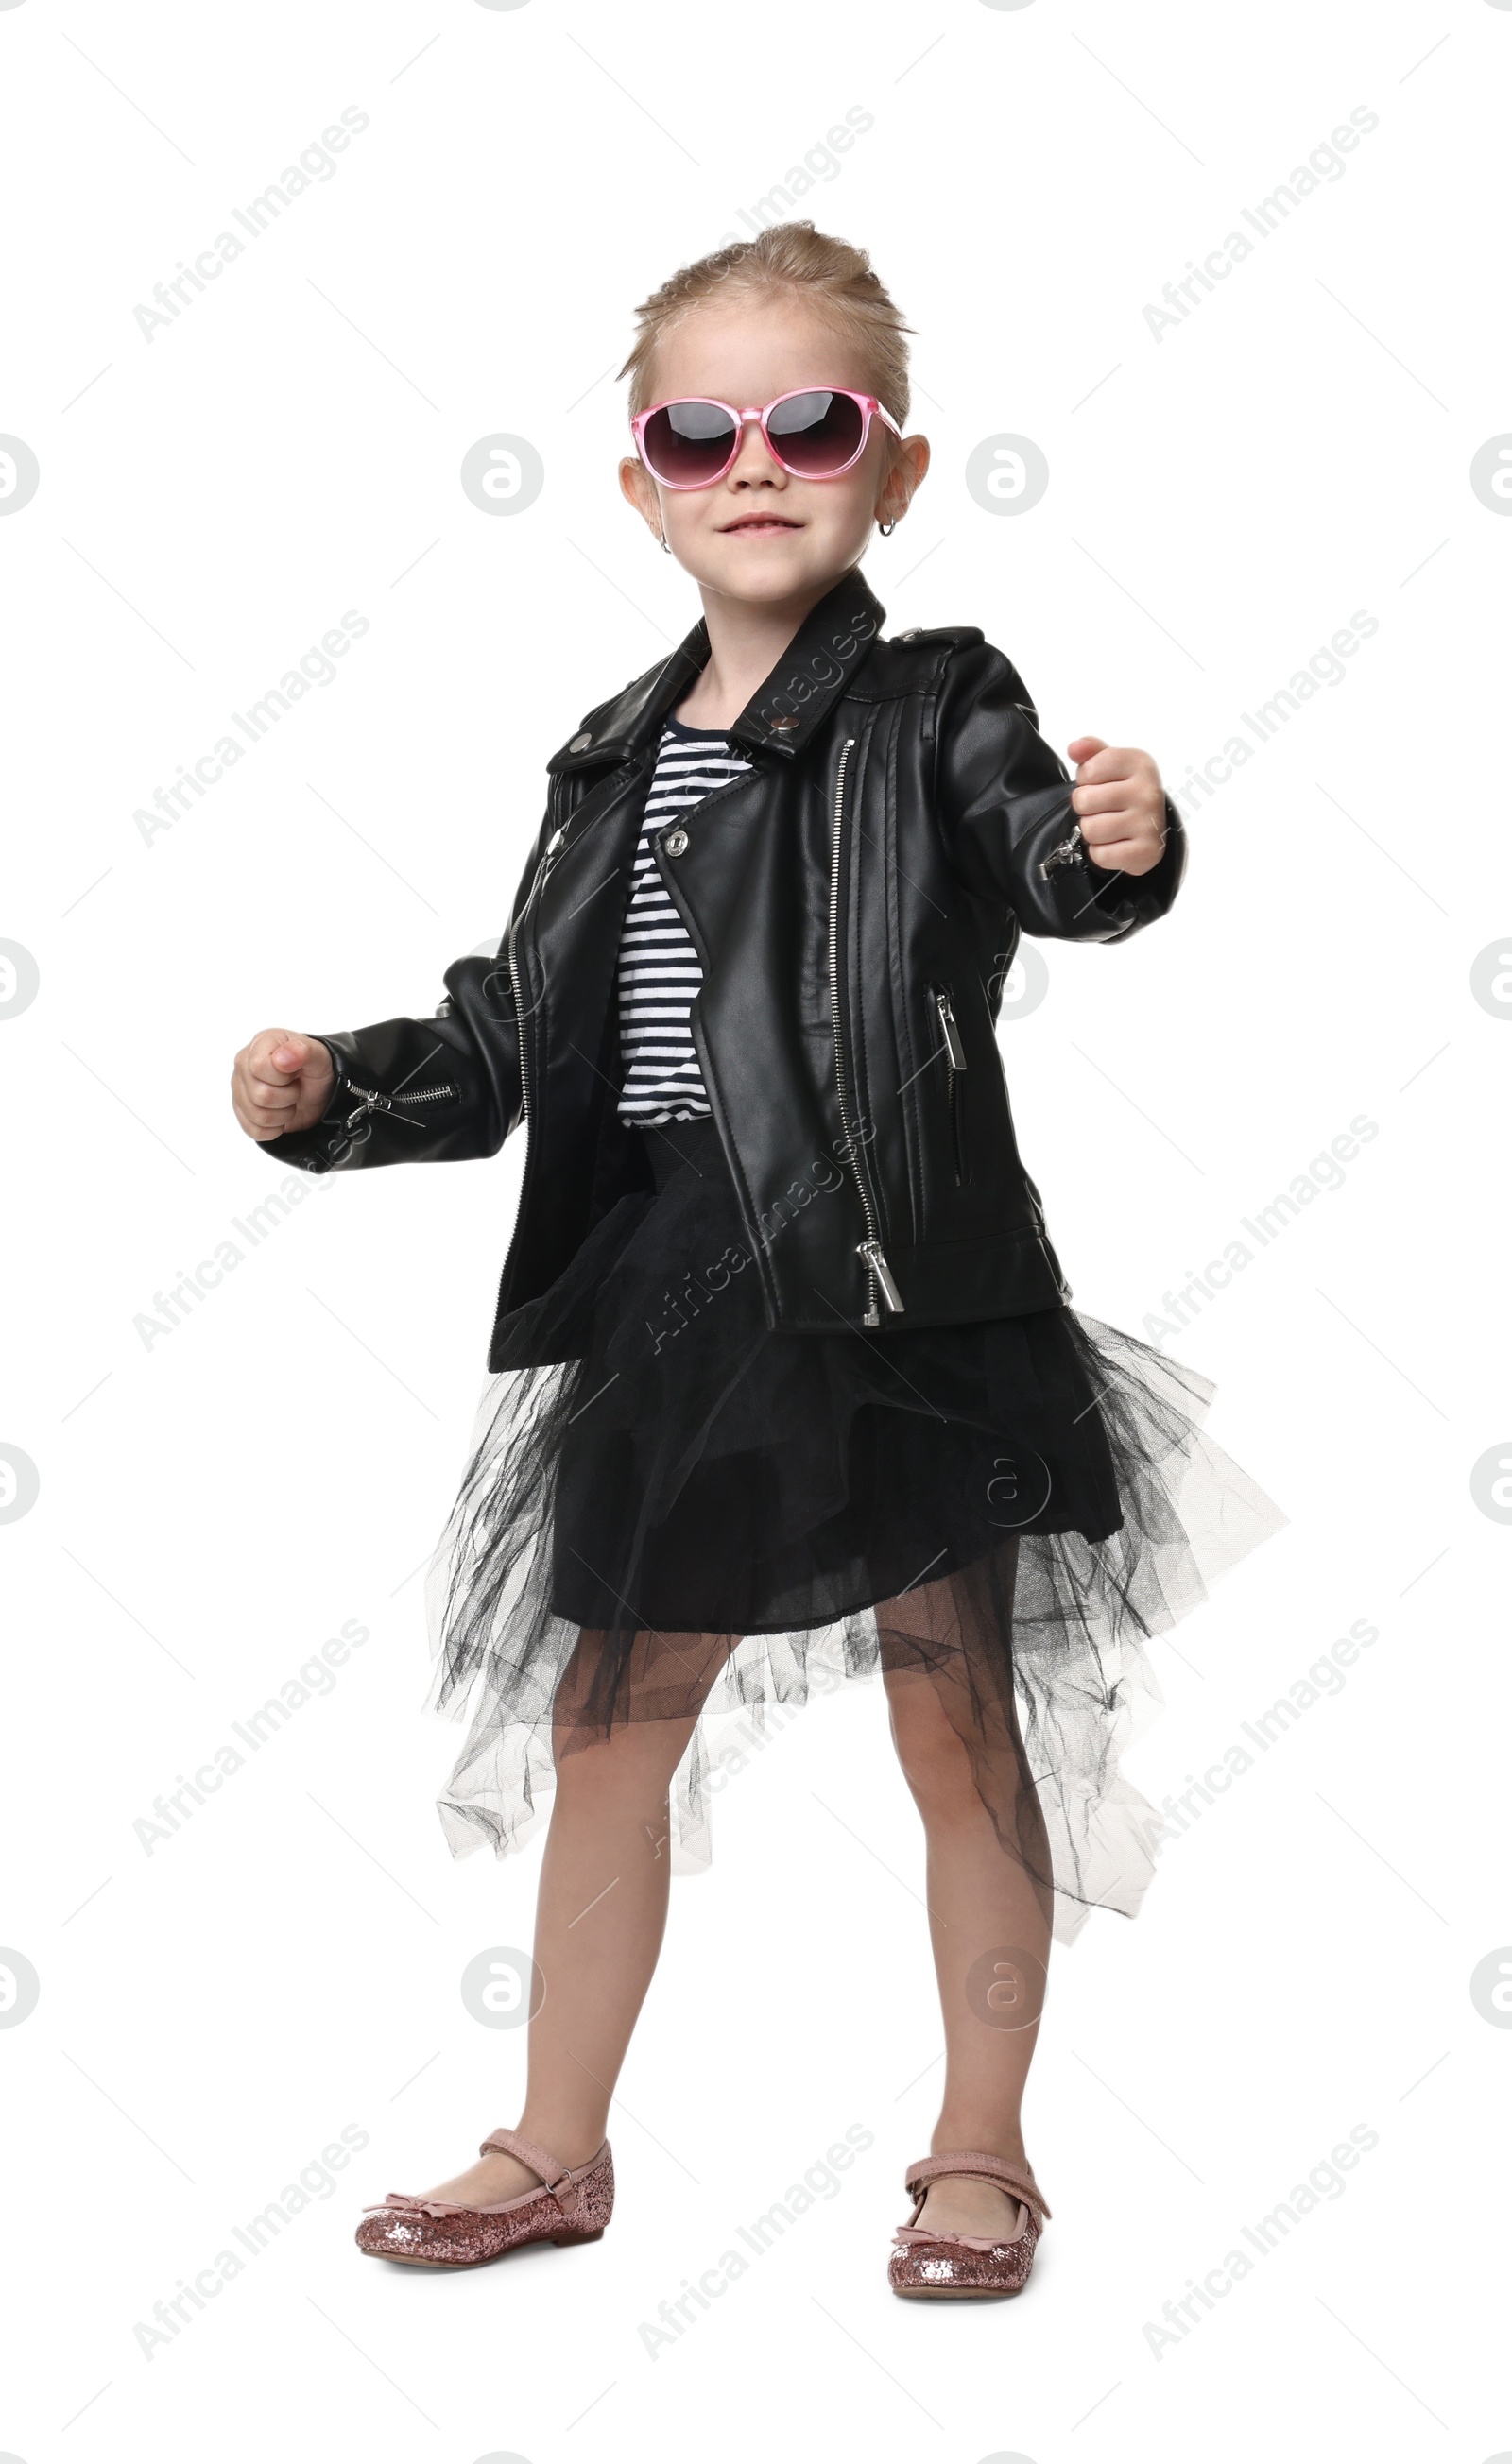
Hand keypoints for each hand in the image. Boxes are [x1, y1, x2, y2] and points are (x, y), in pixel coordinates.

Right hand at [231, 1029, 334, 1142]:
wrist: (319, 1091)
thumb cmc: (316, 1069)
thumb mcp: (320, 1057)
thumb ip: (304, 1051)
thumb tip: (282, 1058)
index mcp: (260, 1044)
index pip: (259, 1067)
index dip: (283, 1077)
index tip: (295, 1072)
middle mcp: (243, 1064)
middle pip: (260, 1095)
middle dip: (288, 1096)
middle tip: (296, 1087)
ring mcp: (240, 1089)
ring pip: (258, 1116)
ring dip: (284, 1114)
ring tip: (290, 1100)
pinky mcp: (242, 1112)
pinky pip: (255, 1130)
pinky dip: (276, 1128)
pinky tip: (281, 1113)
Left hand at [1065, 738, 1168, 875]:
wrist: (1153, 827)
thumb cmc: (1125, 792)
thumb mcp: (1110, 764)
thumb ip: (1090, 751)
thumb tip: (1075, 748)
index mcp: (1139, 763)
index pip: (1086, 770)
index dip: (1085, 781)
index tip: (1101, 785)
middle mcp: (1148, 791)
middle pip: (1083, 801)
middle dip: (1086, 808)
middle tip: (1103, 809)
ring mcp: (1149, 822)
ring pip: (1090, 830)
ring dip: (1093, 832)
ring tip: (1109, 826)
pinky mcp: (1146, 852)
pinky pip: (1100, 855)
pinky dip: (1102, 853)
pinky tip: (1116, 844)